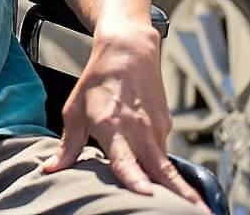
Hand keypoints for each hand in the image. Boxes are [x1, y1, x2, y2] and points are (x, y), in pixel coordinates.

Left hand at [44, 22, 204, 207]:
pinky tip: (159, 174)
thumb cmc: (98, 80)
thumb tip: (51, 168)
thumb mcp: (75, 111)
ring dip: (177, 186)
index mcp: (112, 128)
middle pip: (162, 170)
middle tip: (198, 213)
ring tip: (192, 208)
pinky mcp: (167, 125)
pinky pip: (163, 151)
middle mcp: (139, 131)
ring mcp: (157, 128)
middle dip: (180, 194)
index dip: (135, 179)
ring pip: (166, 164)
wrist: (128, 50)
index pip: (125, 160)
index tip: (146, 194)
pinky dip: (162, 164)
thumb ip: (67, 145)